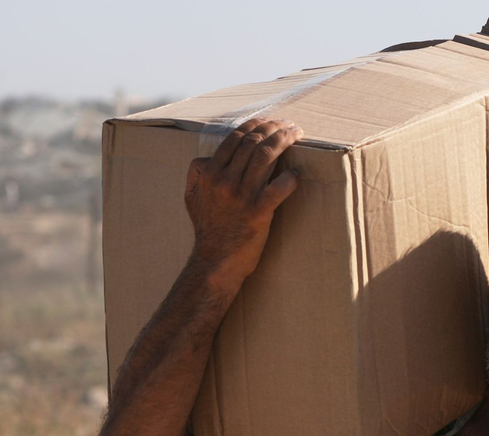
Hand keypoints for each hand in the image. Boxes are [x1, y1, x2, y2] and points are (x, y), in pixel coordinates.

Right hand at [184, 117, 303, 286]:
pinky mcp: (258, 213)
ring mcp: (241, 196)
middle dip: (274, 127)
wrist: (215, 261)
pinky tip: (295, 174)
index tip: (270, 121)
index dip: (256, 125)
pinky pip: (278, 188)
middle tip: (289, 125)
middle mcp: (224, 180)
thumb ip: (196, 174)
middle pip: (253, 142)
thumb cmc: (207, 229)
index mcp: (209, 173)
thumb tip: (206, 159)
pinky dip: (289, 178)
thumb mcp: (191, 198)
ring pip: (266, 156)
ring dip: (284, 141)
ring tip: (297, 135)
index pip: (235, 138)